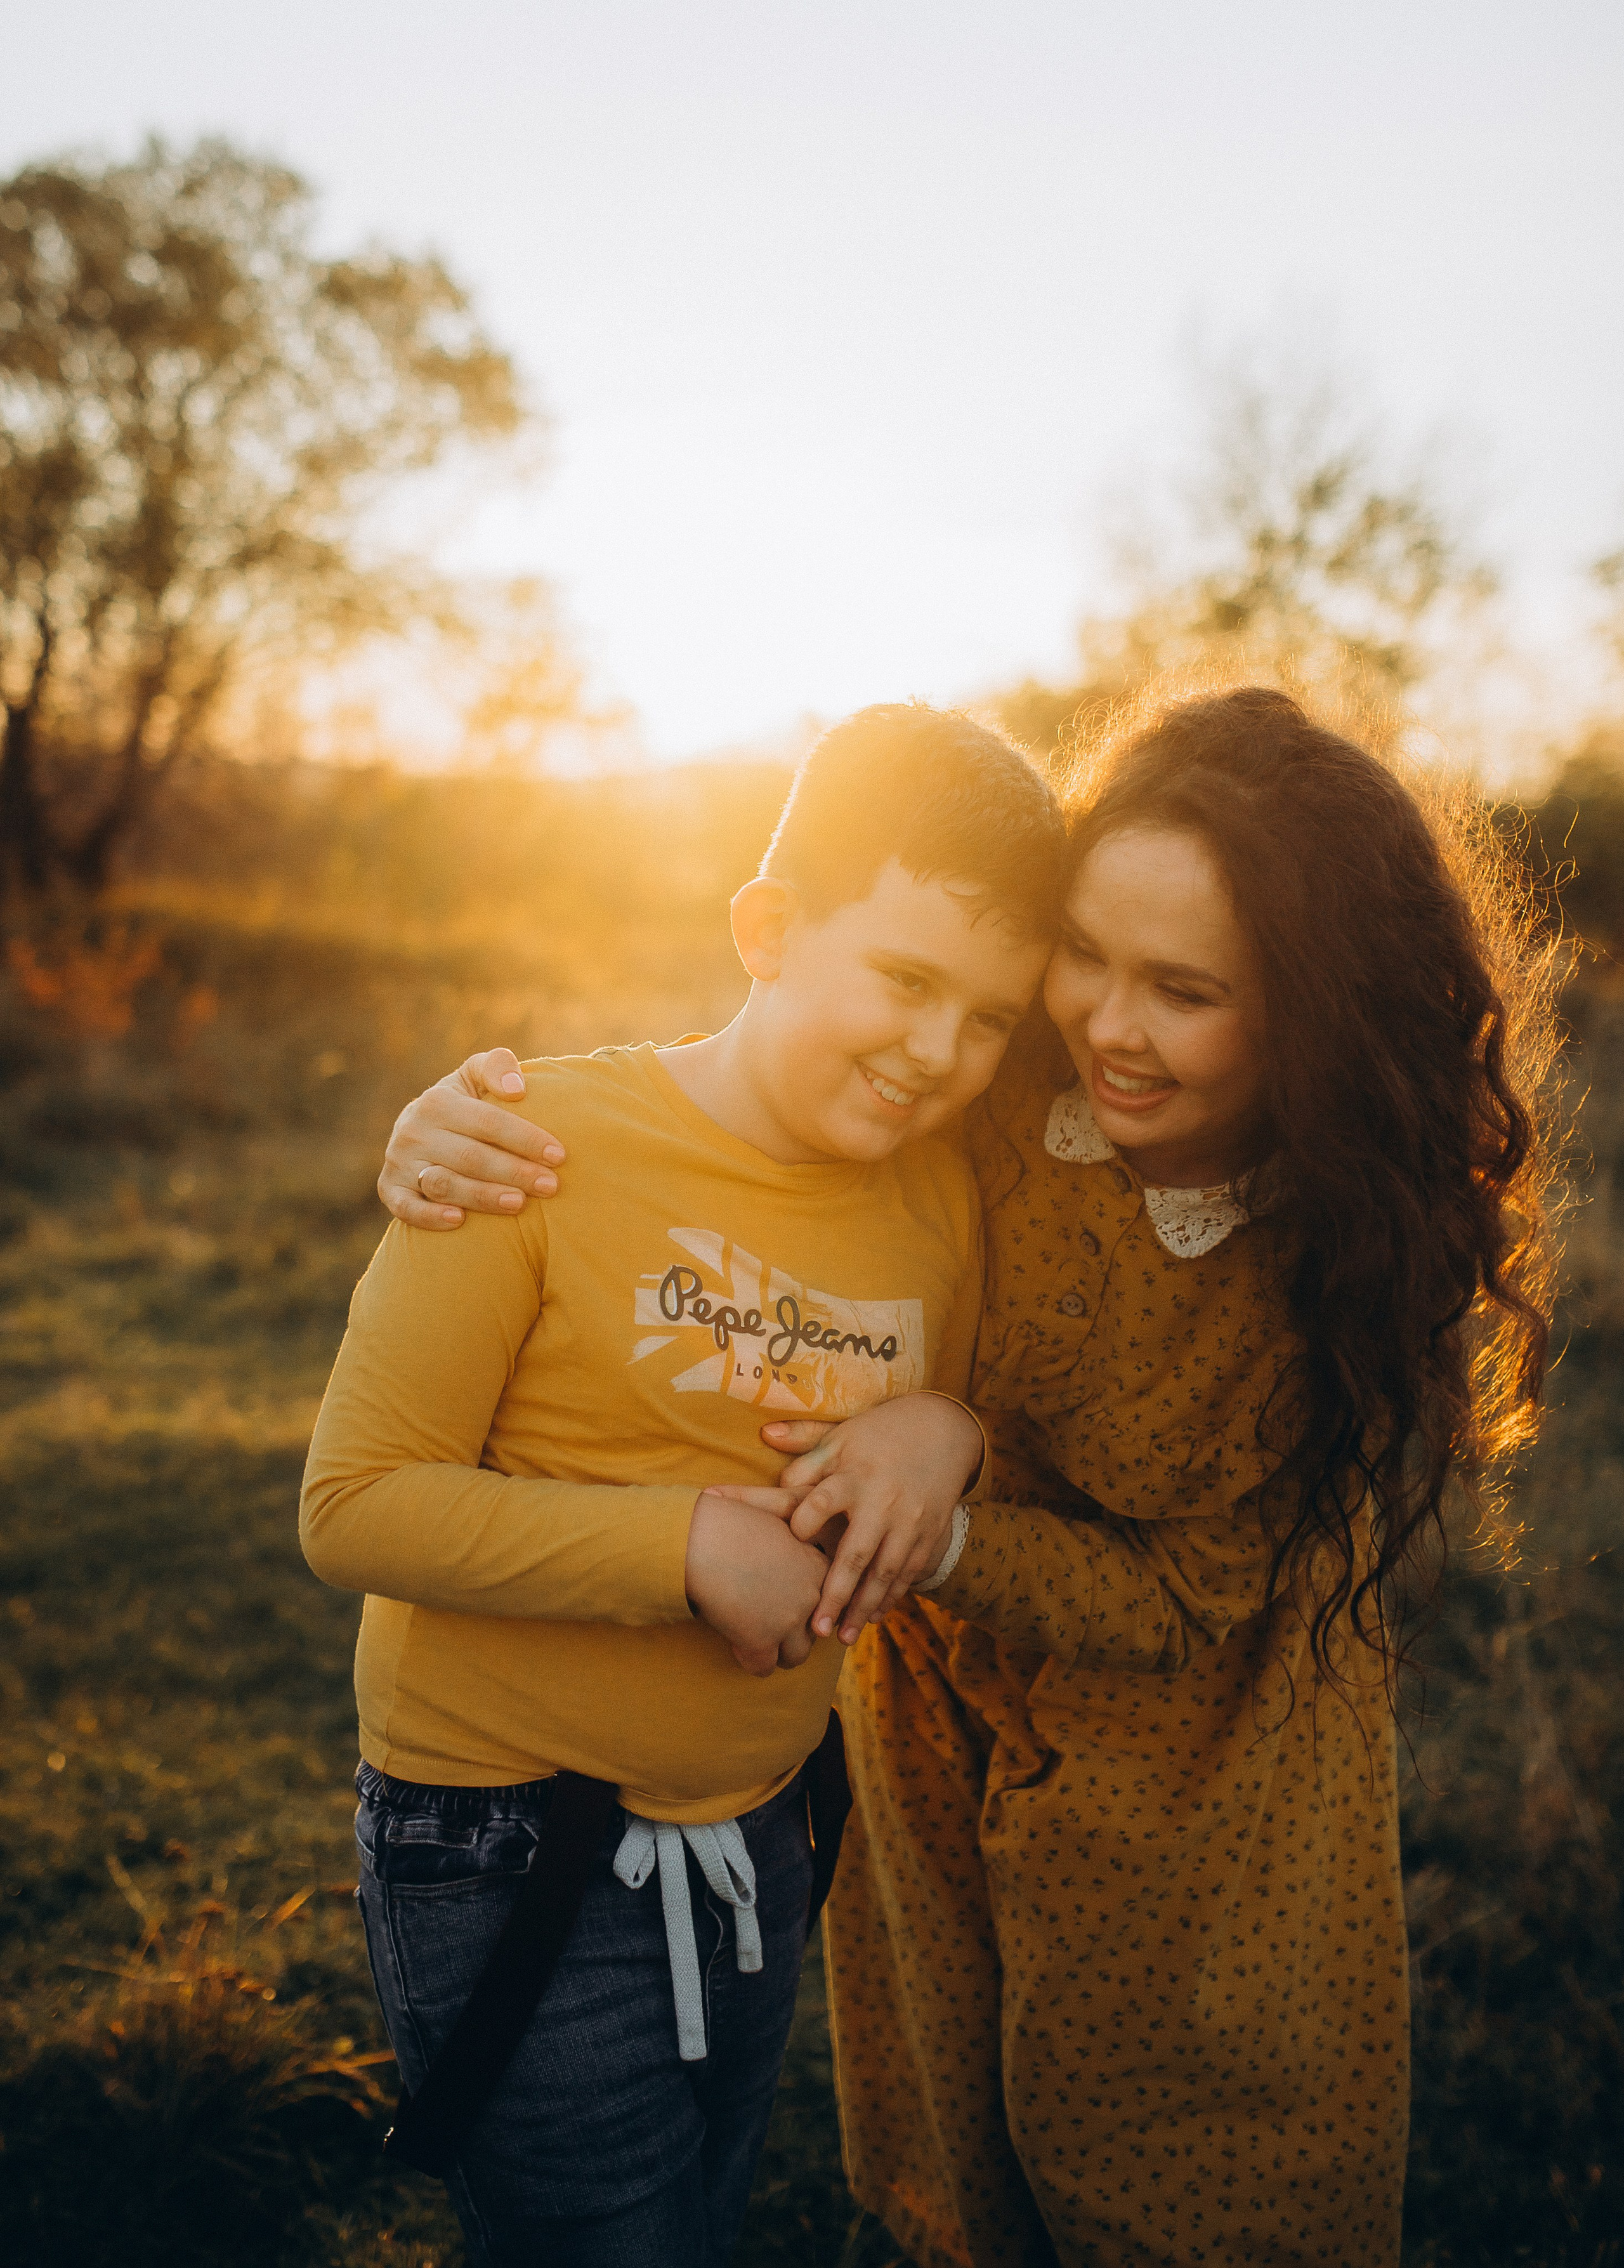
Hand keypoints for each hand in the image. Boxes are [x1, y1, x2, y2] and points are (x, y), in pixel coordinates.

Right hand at [379, 1049, 565, 1228]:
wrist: (421, 1130)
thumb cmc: (464, 1104)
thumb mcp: (475, 1077)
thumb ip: (497, 1066)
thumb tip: (516, 1089)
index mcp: (437, 1101)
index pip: (487, 1121)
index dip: (525, 1138)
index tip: (558, 1155)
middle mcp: (413, 1130)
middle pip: (470, 1156)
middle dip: (514, 1172)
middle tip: (550, 1186)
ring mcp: (398, 1161)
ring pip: (442, 1184)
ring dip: (482, 1196)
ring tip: (519, 1203)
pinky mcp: (389, 1189)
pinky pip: (406, 1208)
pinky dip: (430, 1216)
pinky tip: (459, 1221)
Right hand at [684, 1488, 828, 1676]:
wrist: (700, 1537)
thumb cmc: (728, 1522)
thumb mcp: (774, 1523)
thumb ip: (791, 1546)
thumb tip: (789, 1562)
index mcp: (817, 1565)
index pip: (829, 1602)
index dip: (807, 1603)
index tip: (785, 1601)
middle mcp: (811, 1595)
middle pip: (815, 1631)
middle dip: (793, 1630)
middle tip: (768, 1622)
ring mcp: (789, 1620)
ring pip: (796, 1656)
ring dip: (776, 1651)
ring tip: (754, 1638)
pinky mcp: (762, 1640)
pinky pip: (763, 1668)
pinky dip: (749, 1660)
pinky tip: (735, 1643)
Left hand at [760, 1394, 983, 1643]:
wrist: (943, 1432)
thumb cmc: (880, 1435)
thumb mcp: (844, 1432)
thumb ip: (804, 1440)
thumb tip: (765, 1434)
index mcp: (854, 1474)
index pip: (823, 1502)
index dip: (803, 1523)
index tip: (790, 1542)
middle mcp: (882, 1502)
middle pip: (856, 1553)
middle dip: (836, 1594)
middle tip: (815, 1628)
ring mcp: (908, 1521)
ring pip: (885, 1572)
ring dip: (864, 1607)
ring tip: (842, 1637)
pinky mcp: (927, 1534)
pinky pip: (909, 1573)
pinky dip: (891, 1597)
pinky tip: (872, 1618)